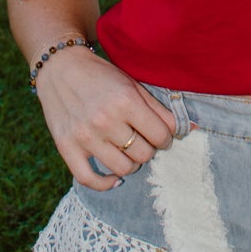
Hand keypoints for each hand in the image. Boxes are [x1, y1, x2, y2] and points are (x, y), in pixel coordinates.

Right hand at [35, 47, 177, 190]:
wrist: (60, 67)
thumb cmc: (101, 76)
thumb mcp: (133, 85)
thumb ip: (160, 110)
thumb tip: (189, 130)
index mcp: (125, 101)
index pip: (160, 136)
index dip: (166, 138)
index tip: (160, 135)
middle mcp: (105, 120)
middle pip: (143, 155)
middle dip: (148, 149)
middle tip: (142, 140)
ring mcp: (85, 136)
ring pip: (122, 169)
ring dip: (130, 164)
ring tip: (127, 151)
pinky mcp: (66, 147)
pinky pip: (89, 179)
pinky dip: (105, 184)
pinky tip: (114, 178)